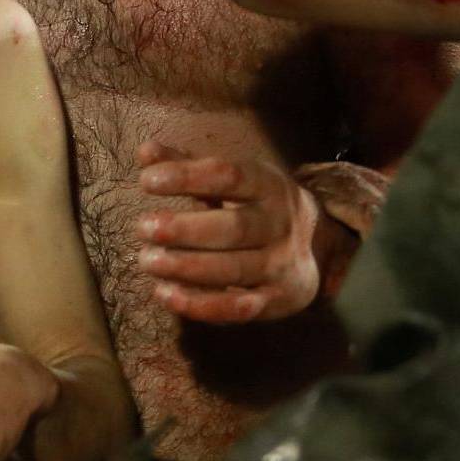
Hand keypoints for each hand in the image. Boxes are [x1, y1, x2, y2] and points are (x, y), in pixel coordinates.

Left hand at [134, 141, 325, 323]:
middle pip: (234, 228)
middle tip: (143, 227)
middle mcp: (280, 224)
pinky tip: (165, 294)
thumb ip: (187, 165)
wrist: (316, 245)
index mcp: (268, 185)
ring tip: (147, 260)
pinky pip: (237, 308)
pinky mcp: (276, 301)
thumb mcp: (230, 178)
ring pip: (234, 270)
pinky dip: (200, 305)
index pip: (229, 176)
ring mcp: (282, 265)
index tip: (147, 181)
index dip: (187, 177)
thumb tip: (145, 151)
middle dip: (184, 230)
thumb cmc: (254, 205)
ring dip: (185, 268)